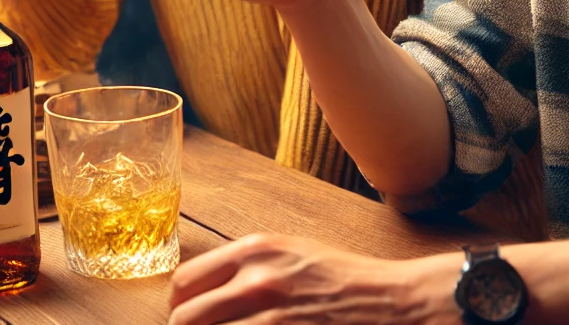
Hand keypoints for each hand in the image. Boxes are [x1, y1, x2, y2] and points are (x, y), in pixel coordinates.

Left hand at [169, 233, 460, 324]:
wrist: (390, 299)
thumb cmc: (341, 277)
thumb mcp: (288, 254)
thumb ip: (244, 267)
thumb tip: (200, 293)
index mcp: (253, 250)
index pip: (184, 283)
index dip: (178, 307)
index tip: (184, 317)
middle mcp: (256, 279)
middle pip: (187, 319)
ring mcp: (271, 315)